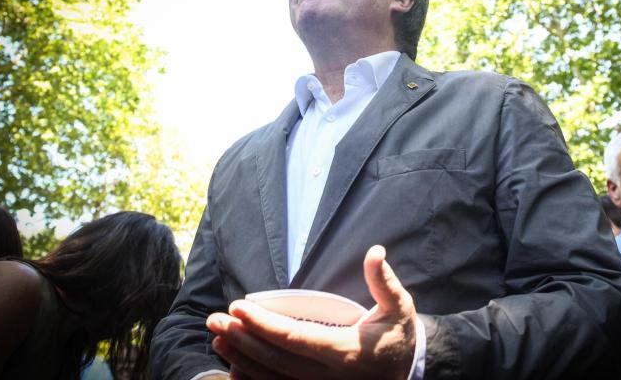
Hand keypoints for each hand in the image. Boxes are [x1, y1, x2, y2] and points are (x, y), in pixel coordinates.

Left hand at [206, 245, 416, 379]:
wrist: (405, 374)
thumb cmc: (398, 337)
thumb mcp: (400, 307)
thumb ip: (384, 282)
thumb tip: (376, 252)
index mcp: (346, 353)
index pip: (295, 338)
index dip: (263, 324)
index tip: (237, 307)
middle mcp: (329, 378)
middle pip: (275, 360)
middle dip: (242, 339)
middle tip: (214, 320)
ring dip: (241, 359)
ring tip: (218, 339)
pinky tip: (235, 366)